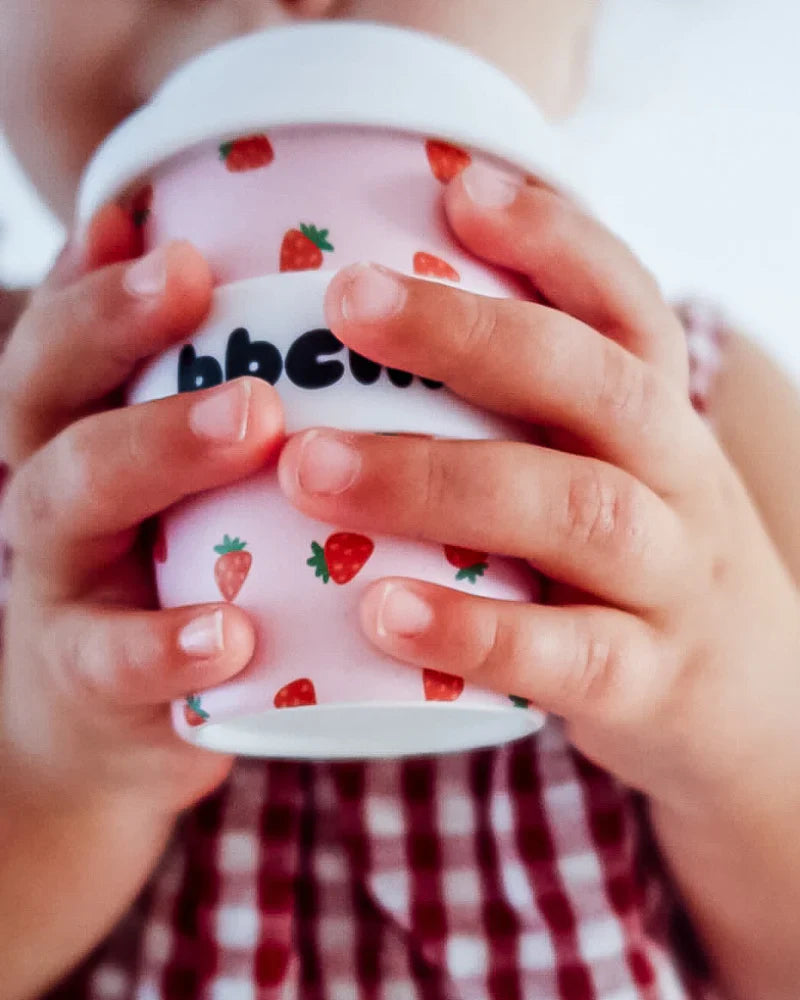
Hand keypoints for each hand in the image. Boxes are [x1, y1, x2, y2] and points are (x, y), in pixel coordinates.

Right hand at [0, 207, 282, 815]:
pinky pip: (114, 660)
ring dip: (157, 452)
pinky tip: (233, 632)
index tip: (170, 234)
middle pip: (50, 394)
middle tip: (199, 285)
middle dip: (116, 329)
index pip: (64, 333)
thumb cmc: (162, 568)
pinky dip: (168, 644)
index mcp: (75, 429)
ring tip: (254, 422)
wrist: (104, 722)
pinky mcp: (90, 683)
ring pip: (68, 502)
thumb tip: (239, 270)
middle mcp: (54, 491)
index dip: (100, 278)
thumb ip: (199, 391)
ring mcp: (61, 585)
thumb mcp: (168, 476)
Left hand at [277, 165, 799, 818]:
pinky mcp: (647, 683)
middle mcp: (679, 481)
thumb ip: (533, 417)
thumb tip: (384, 343)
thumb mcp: (614, 476)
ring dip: (438, 481)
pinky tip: (380, 610)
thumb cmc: (640, 570)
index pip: (627, 305)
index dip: (554, 238)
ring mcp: (672, 583)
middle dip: (470, 335)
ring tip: (312, 470)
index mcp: (659, 421)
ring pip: (578, 511)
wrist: (752, 704)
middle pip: (596, 385)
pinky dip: (475, 630)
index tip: (457, 189)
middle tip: (346, 303)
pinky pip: (568, 656)